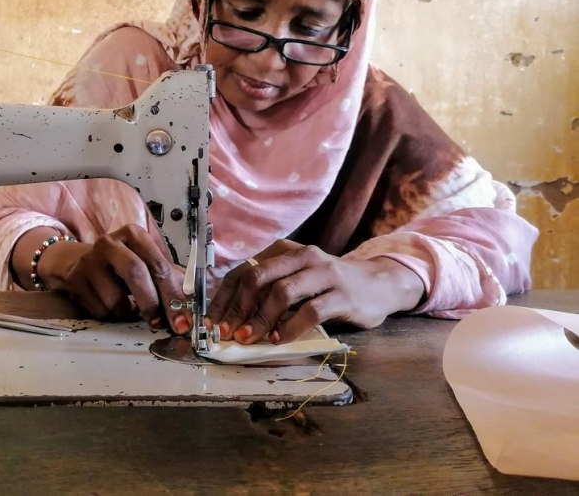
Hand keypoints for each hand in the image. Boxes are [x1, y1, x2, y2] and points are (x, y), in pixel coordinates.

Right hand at [34, 224, 190, 333]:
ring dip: (128, 312)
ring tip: (130, 308)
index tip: (182, 318)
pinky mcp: (74, 280)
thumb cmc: (122, 265)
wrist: (80, 262)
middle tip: (159, 322)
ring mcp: (89, 260)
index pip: (158, 264)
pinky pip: (100, 310)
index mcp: (133, 235)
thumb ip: (171, 279)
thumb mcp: (147, 262)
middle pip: (135, 273)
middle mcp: (109, 242)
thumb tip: (196, 304)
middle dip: (151, 303)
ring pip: (115, 299)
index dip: (173, 294)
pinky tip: (111, 305)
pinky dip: (111, 316)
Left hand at [205, 240, 423, 343]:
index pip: (244, 270)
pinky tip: (278, 339)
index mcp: (285, 251)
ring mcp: (324, 273)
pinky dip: (289, 328)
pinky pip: (310, 311)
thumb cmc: (329, 285)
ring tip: (249, 338)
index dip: (224, 297)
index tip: (212, 321)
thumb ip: (269, 288)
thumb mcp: (296, 277)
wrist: (378, 284)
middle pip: (257, 277)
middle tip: (227, 332)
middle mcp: (302, 256)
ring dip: (259, 319)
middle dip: (237, 307)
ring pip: (281, 292)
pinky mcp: (342, 295)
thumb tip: (230, 316)